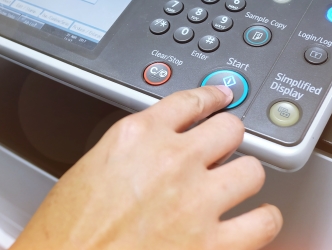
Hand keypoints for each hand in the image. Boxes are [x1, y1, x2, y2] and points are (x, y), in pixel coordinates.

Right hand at [11, 86, 282, 249]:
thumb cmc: (67, 229)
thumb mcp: (93, 167)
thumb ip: (135, 149)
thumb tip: (162, 145)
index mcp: (137, 137)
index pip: (190, 101)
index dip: (212, 96)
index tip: (221, 97)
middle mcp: (171, 161)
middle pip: (229, 128)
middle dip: (228, 136)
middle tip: (225, 147)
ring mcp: (195, 202)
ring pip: (253, 170)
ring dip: (245, 177)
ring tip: (236, 185)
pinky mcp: (211, 245)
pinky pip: (264, 221)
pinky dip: (263, 219)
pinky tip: (253, 219)